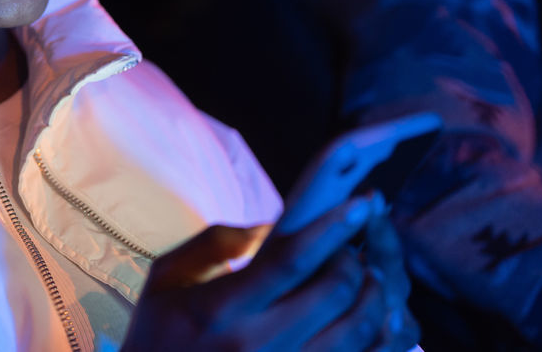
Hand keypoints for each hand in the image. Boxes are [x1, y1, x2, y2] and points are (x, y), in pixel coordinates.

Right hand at [121, 193, 416, 350]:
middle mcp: (259, 345)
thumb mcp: (167, 281)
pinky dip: (383, 338)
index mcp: (222, 309)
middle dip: (354, 259)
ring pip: (360, 331)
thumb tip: (270, 224)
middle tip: (352, 248)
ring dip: (373, 296)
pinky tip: (377, 319)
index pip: (290, 260)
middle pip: (335, 292)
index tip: (360, 202)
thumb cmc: (158, 339)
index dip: (331, 228)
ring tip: (366, 279)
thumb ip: (215, 243)